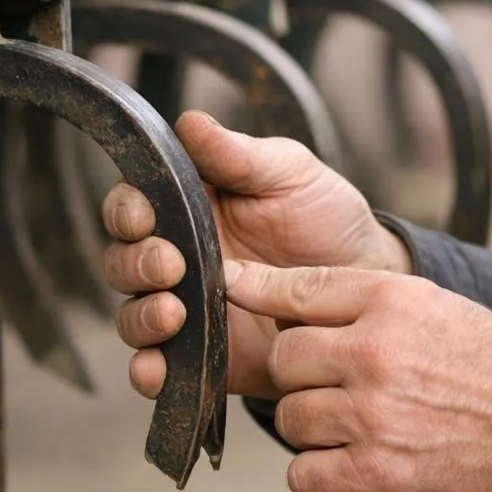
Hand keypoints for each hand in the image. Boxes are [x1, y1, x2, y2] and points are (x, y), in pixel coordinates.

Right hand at [100, 111, 410, 398]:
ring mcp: (187, 310)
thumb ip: (237, 155)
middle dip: (136, 264)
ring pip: (134, 317)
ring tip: (173, 313)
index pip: (134, 205)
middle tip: (171, 265)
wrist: (367, 281)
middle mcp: (178, 258)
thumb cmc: (325, 218)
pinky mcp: (204, 357)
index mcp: (188, 206)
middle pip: (123, 262)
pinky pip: (161, 369)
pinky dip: (150, 371)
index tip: (145, 215)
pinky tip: (157, 368)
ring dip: (141, 317)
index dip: (128, 210)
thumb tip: (189, 120)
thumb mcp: (290, 174)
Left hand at [227, 259, 491, 491]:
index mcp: (392, 300)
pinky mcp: (377, 474)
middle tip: (335, 381)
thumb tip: (272, 289)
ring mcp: (374, 416)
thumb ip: (357, 296)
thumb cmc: (489, 363)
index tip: (231, 288)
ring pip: (291, 418)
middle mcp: (377, 353)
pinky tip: (352, 458)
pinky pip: (304, 475)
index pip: (298, 291)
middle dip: (301, 373)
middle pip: (285, 360)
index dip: (256, 291)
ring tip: (356, 421)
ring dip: (313, 425)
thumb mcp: (430, 304)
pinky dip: (320, 472)